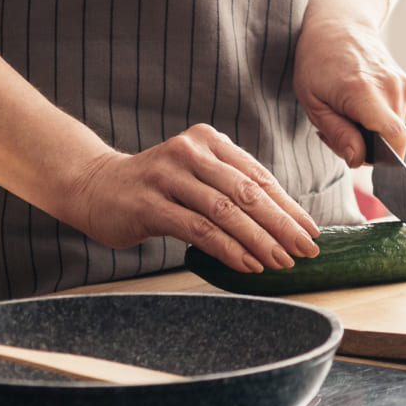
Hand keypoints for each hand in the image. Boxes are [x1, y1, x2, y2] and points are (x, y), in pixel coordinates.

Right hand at [69, 125, 320, 272]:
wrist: (95, 186)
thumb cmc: (156, 186)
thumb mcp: (196, 175)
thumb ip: (230, 187)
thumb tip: (282, 222)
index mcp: (209, 140)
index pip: (258, 176)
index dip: (287, 205)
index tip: (310, 230)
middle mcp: (191, 152)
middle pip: (247, 192)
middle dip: (281, 224)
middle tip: (305, 249)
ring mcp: (168, 176)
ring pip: (225, 211)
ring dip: (258, 240)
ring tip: (281, 261)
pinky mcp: (150, 203)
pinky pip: (198, 228)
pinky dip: (227, 248)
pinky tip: (247, 264)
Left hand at [294, 0, 405, 165]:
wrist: (339, 26)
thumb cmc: (318, 62)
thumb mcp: (313, 102)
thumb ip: (338, 134)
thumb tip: (359, 160)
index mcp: (364, 92)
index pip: (394, 138)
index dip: (386, 160)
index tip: (366, 161)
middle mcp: (392, 88)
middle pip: (391, 141)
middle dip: (366, 148)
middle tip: (337, 131)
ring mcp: (404, 85)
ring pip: (395, 132)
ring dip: (371, 134)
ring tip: (347, 114)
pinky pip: (398, 120)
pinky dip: (380, 122)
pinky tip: (362, 106)